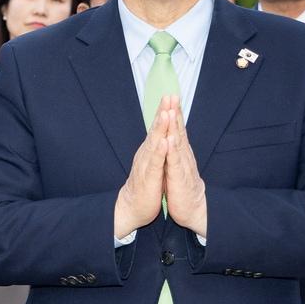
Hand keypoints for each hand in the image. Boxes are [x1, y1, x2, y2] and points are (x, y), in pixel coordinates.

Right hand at [113, 96, 171, 238]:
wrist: (132, 207)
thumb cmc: (146, 185)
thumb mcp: (154, 163)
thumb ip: (158, 149)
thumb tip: (163, 134)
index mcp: (150, 150)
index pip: (158, 128)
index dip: (165, 112)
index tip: (171, 97)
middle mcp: (146, 154)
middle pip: (155, 129)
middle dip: (162, 112)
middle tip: (169, 96)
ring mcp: (146, 164)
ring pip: (154, 142)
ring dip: (160, 128)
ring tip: (166, 113)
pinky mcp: (148, 177)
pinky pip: (155, 162)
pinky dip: (160, 151)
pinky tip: (164, 141)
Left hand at [164, 104, 207, 236]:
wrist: (193, 209)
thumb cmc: (182, 186)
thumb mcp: (176, 165)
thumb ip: (174, 151)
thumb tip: (170, 136)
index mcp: (180, 152)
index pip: (176, 129)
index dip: (173, 113)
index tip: (169, 96)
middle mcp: (184, 156)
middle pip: (179, 130)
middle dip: (175, 113)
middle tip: (172, 95)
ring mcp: (183, 166)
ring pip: (178, 143)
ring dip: (174, 127)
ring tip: (171, 111)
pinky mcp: (180, 178)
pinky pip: (176, 162)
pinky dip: (172, 150)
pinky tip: (169, 139)